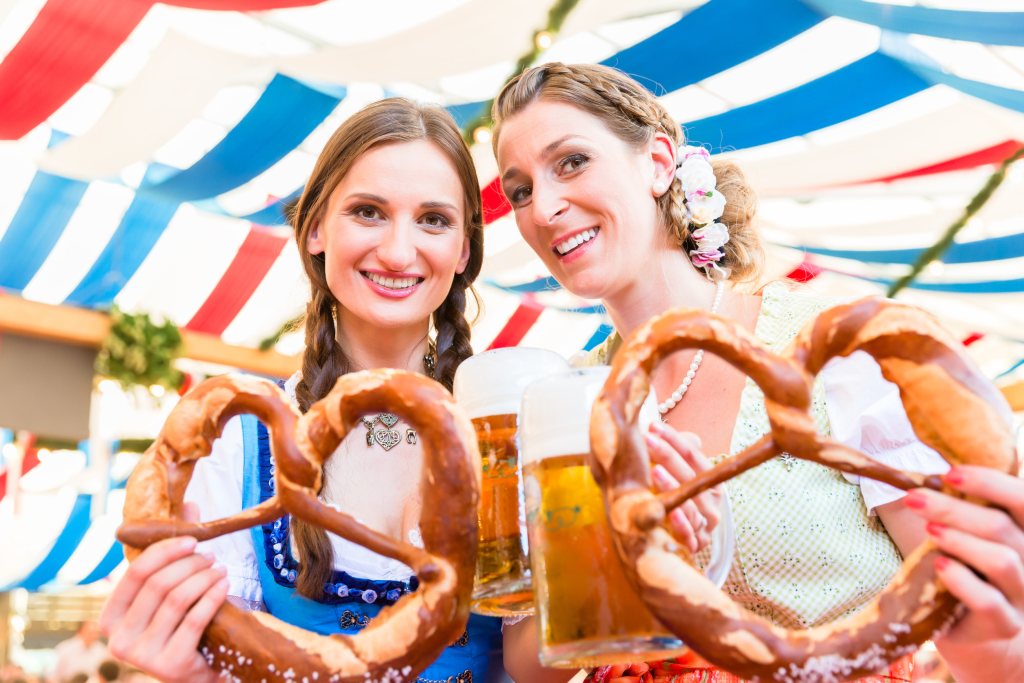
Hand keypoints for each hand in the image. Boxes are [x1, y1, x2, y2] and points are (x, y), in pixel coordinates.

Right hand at [100, 503, 227, 682]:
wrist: (199, 672)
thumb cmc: (180, 627)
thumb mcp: (170, 593)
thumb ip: (173, 552)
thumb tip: (190, 505)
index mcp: (110, 618)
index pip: (135, 572)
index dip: (165, 551)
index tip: (192, 540)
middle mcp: (118, 639)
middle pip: (158, 584)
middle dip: (190, 564)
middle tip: (211, 557)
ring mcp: (142, 656)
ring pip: (177, 599)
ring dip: (205, 578)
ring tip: (221, 570)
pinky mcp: (169, 665)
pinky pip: (195, 619)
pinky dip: (213, 597)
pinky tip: (225, 586)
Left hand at [645, 421, 722, 553]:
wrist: (683, 538)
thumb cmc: (678, 498)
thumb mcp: (679, 473)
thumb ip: (679, 453)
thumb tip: (677, 433)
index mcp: (711, 479)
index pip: (694, 455)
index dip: (674, 440)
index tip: (653, 427)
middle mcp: (712, 500)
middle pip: (691, 476)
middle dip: (667, 455)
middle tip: (647, 440)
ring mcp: (706, 523)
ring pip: (691, 503)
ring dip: (673, 487)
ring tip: (654, 471)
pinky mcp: (697, 543)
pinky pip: (691, 535)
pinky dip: (681, 525)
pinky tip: (669, 513)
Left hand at [903, 466, 1023, 680]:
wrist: (976, 635)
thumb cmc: (965, 573)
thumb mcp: (966, 537)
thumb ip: (960, 511)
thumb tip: (927, 474)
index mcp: (1022, 532)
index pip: (1022, 499)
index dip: (990, 482)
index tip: (949, 473)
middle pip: (1002, 526)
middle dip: (954, 509)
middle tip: (915, 498)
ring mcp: (1022, 596)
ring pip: (1002, 561)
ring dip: (961, 541)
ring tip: (929, 531)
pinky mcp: (1004, 625)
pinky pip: (989, 602)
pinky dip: (963, 581)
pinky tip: (941, 566)